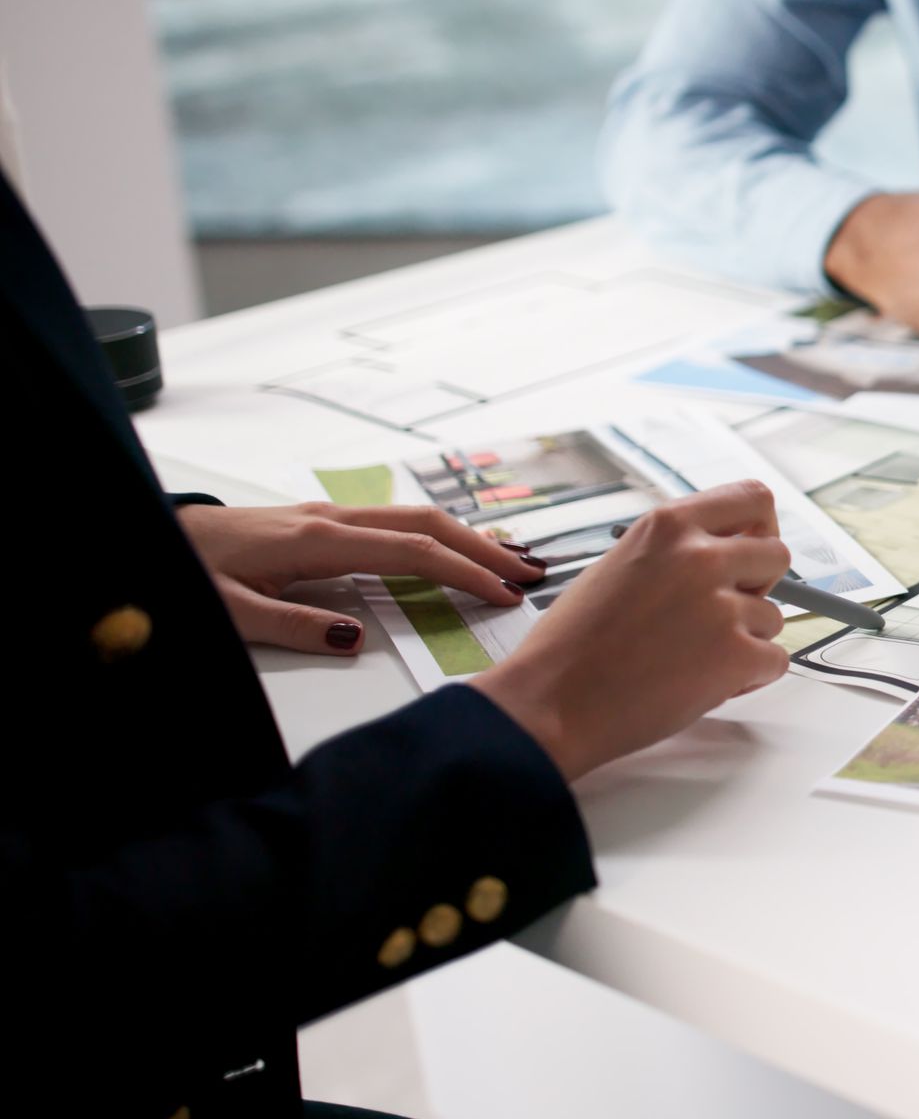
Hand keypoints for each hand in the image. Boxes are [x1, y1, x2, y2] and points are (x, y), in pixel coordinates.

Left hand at [177, 503, 547, 654]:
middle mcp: (332, 519)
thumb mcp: (226, 612)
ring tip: (509, 559)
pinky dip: (436, 535)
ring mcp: (328, 515)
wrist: (151, 535)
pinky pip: (394, 522)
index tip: (504, 594)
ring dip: (466, 537)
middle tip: (531, 574)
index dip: (464, 572)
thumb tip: (356, 638)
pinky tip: (453, 549)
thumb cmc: (185, 573)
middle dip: (484, 547)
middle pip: (428, 524)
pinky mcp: (321, 522)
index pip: (412, 554)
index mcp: (318, 542)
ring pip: (415, 517)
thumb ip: (292, 627)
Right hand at [467, 482, 790, 781]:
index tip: (750, 549)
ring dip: (745, 639)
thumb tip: (722, 552)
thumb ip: (675, 551)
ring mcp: (721, 606)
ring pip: (772, 616)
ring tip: (692, 657)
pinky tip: (705, 683)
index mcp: (669, 525)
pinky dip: (749, 677)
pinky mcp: (735, 656)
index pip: (753, 498)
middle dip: (759, 586)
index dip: (760, 527)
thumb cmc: (573, 642)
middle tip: (724, 612)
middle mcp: (701, 556)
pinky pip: (775, 660)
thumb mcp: (620, 564)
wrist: (552, 701)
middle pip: (777, 554)